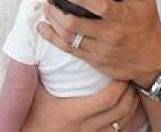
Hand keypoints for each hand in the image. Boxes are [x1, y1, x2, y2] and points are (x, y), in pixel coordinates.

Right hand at [22, 79, 140, 131]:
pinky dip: (126, 123)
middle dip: (131, 93)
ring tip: (130, 92)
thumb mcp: (33, 94)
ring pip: (122, 124)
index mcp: (74, 112)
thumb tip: (42, 36)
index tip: (120, 71)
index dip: (121, 84)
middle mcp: (86, 128)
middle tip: (129, 77)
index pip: (110, 98)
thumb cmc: (29, 117)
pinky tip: (126, 112)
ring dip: (131, 108)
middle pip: (122, 110)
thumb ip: (38, 71)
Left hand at [38, 0, 160, 84]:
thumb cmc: (148, 25)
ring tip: (46, 9)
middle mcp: (110, 34)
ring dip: (53, 23)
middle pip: (76, 25)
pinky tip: (44, 28)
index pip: (99, 6)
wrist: (151, 59)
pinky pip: (68, 49)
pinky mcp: (93, 59)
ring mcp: (100, 49)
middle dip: (57, 11)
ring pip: (69, 37)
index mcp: (122, 16)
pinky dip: (52, 38)